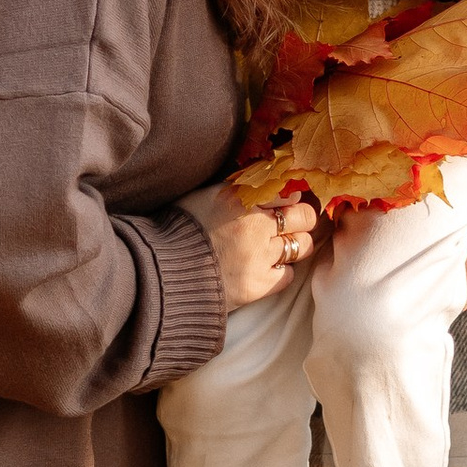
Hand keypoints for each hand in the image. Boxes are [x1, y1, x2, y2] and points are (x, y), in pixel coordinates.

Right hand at [181, 181, 315, 307]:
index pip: (287, 191)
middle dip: (301, 218)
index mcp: (240, 199)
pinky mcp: (259, 284)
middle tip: (291, 223)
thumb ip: (238, 188)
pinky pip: (288, 274)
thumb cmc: (180, 231)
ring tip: (278, 247)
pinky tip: (265, 268)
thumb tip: (270, 181)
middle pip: (304, 217)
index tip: (287, 202)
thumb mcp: (205, 196)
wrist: (163, 274)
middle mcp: (255, 225)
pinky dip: (281, 271)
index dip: (290, 197)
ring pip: (301, 246)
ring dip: (294, 244)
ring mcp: (260, 256)